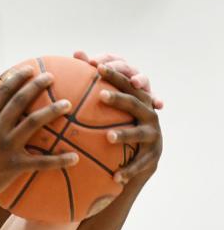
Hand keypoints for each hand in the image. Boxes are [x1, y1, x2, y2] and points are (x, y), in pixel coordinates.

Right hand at [0, 67, 77, 199]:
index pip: (2, 92)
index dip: (17, 78)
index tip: (30, 69)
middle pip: (20, 102)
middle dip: (37, 86)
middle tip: (51, 77)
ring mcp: (6, 147)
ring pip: (32, 123)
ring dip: (51, 112)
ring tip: (67, 104)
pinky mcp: (15, 166)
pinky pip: (40, 162)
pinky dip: (58, 160)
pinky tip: (74, 157)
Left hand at [74, 50, 163, 108]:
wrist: (124, 121)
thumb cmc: (106, 100)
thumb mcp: (97, 86)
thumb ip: (87, 70)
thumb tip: (77, 52)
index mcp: (116, 69)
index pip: (110, 58)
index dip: (102, 59)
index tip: (91, 63)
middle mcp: (131, 75)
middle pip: (126, 67)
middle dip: (116, 68)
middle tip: (103, 69)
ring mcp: (143, 87)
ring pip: (143, 79)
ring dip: (139, 79)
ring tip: (135, 83)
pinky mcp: (151, 101)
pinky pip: (155, 99)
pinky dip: (157, 99)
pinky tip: (158, 104)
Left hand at [95, 64, 161, 183]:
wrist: (134, 161)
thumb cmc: (114, 126)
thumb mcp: (105, 107)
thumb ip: (93, 82)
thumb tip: (75, 52)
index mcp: (137, 100)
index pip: (127, 82)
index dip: (114, 73)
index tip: (96, 66)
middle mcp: (149, 113)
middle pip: (136, 102)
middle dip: (120, 98)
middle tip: (101, 95)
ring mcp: (154, 135)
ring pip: (140, 132)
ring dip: (125, 133)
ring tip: (108, 137)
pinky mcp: (153, 157)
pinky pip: (140, 164)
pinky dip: (129, 170)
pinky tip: (116, 177)